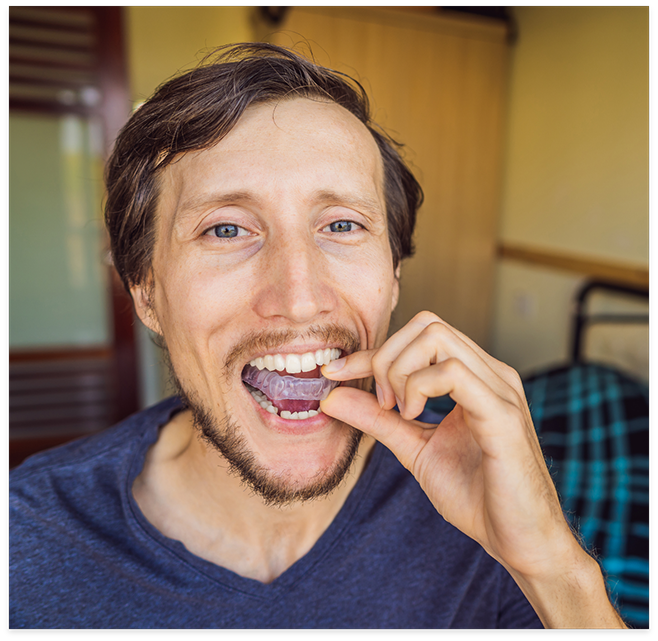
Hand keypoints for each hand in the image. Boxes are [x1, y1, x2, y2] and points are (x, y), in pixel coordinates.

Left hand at [320, 311, 579, 579]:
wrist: (519, 540)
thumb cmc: (475, 493)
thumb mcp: (413, 447)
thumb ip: (376, 418)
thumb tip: (331, 396)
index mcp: (474, 377)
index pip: (417, 337)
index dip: (370, 352)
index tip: (335, 374)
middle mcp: (490, 373)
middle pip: (425, 324)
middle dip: (386, 357)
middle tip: (382, 404)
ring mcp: (499, 389)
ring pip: (436, 337)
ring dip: (400, 371)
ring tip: (400, 413)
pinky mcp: (502, 414)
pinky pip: (452, 372)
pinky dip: (419, 387)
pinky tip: (413, 417)